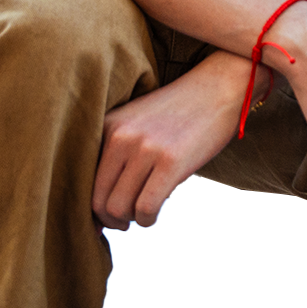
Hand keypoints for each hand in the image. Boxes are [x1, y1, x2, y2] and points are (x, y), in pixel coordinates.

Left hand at [93, 52, 248, 227]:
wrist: (222, 86)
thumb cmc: (183, 108)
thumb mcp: (138, 119)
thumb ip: (117, 149)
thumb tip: (99, 203)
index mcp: (109, 125)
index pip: (84, 181)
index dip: (92, 206)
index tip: (102, 218)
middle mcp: (121, 137)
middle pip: (99, 200)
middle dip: (110, 219)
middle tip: (123, 222)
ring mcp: (146, 149)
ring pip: (120, 208)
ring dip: (130, 220)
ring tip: (142, 215)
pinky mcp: (172, 162)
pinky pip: (146, 207)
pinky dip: (148, 219)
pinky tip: (155, 214)